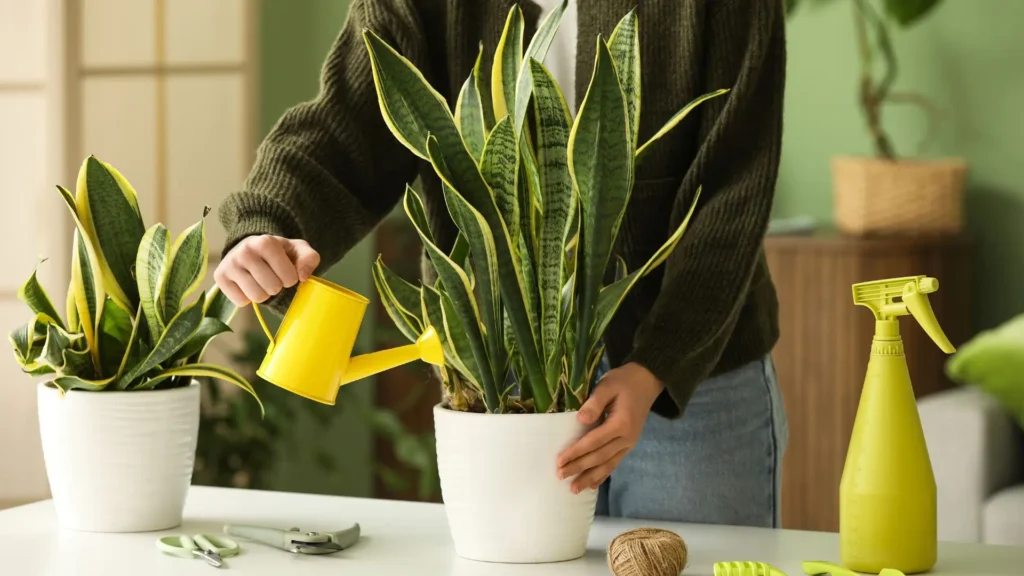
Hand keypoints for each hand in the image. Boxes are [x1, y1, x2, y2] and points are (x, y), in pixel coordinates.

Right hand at [214, 235, 319, 305]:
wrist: (251, 248)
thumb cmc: (279, 252)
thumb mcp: (298, 250)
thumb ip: (309, 258)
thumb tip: (303, 276)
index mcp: (266, 242)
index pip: (288, 276)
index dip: (291, 279)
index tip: (287, 272)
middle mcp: (245, 251)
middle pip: (272, 288)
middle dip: (277, 287)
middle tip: (273, 277)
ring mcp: (230, 264)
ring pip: (256, 296)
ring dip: (263, 294)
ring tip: (261, 282)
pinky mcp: (220, 277)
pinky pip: (240, 301)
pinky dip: (247, 298)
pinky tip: (247, 285)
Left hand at [556, 362, 663, 492]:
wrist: (647, 381)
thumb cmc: (624, 381)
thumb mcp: (608, 385)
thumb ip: (594, 403)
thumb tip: (580, 420)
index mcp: (621, 424)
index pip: (594, 442)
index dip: (576, 452)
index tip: (559, 461)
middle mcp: (626, 438)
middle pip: (599, 457)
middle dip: (579, 468)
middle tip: (560, 475)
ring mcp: (629, 443)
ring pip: (608, 465)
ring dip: (590, 478)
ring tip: (574, 489)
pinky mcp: (628, 445)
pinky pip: (615, 463)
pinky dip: (603, 475)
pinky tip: (593, 485)